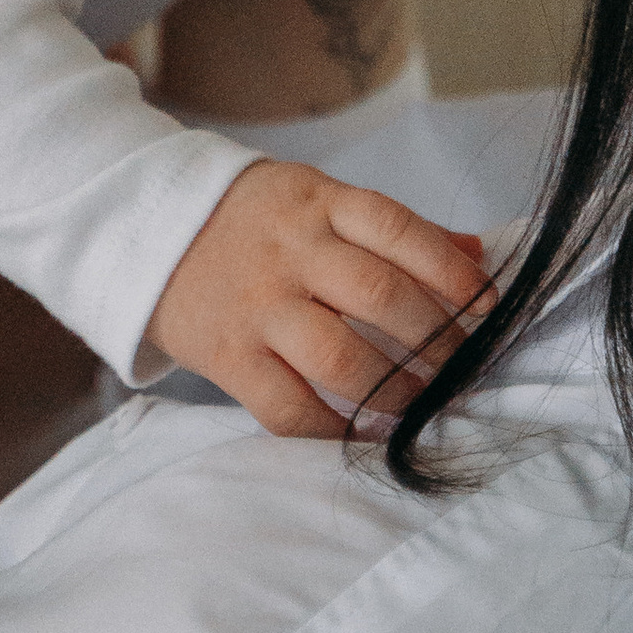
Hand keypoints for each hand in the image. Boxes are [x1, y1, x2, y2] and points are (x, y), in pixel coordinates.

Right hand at [147, 158, 488, 437]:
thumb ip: (392, 228)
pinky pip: (287, 407)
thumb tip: (477, 254)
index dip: (450, 270)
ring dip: (396, 390)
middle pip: (377, 296)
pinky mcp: (227, 356)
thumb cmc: (253, 220)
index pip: (397, 229)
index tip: (488, 304)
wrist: (144, 228)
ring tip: (425, 403)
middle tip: (465, 364)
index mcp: (318, 203)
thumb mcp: (318, 199)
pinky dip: (332, 429)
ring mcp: (257, 307)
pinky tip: (365, 433)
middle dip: (436, 338)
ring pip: (340, 358)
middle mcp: (290, 252)